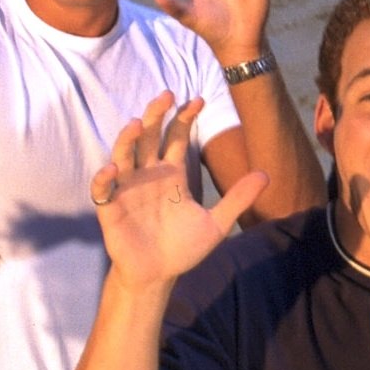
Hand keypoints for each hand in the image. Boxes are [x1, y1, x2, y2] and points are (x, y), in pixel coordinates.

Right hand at [89, 93, 266, 289]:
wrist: (158, 276)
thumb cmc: (183, 247)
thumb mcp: (216, 223)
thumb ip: (237, 198)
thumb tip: (266, 174)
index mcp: (172, 174)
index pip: (176, 137)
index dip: (185, 117)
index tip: (198, 99)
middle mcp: (148, 175)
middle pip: (149, 136)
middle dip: (155, 115)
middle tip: (166, 94)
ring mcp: (127, 189)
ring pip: (124, 155)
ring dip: (126, 139)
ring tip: (135, 123)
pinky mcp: (110, 208)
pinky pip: (103, 189)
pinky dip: (104, 178)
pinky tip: (114, 169)